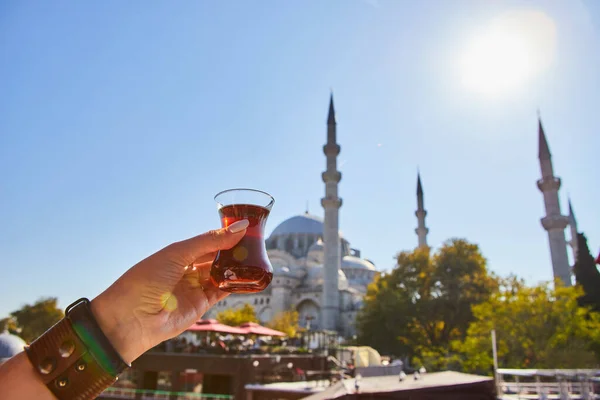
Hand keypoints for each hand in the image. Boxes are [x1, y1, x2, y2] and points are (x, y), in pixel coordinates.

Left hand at [90, 219, 248, 363]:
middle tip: (255, 242)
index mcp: (177, 254)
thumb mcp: (178, 253)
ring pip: (221, 274)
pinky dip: (235, 284)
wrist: (130, 319)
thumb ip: (210, 241)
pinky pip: (222, 292)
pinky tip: (248, 276)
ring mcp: (194, 288)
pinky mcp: (200, 305)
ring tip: (255, 257)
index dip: (224, 235)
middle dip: (233, 251)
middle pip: (216, 258)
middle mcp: (186, 270)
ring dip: (236, 267)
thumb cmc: (145, 280)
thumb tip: (240, 226)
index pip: (207, 241)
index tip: (245, 228)